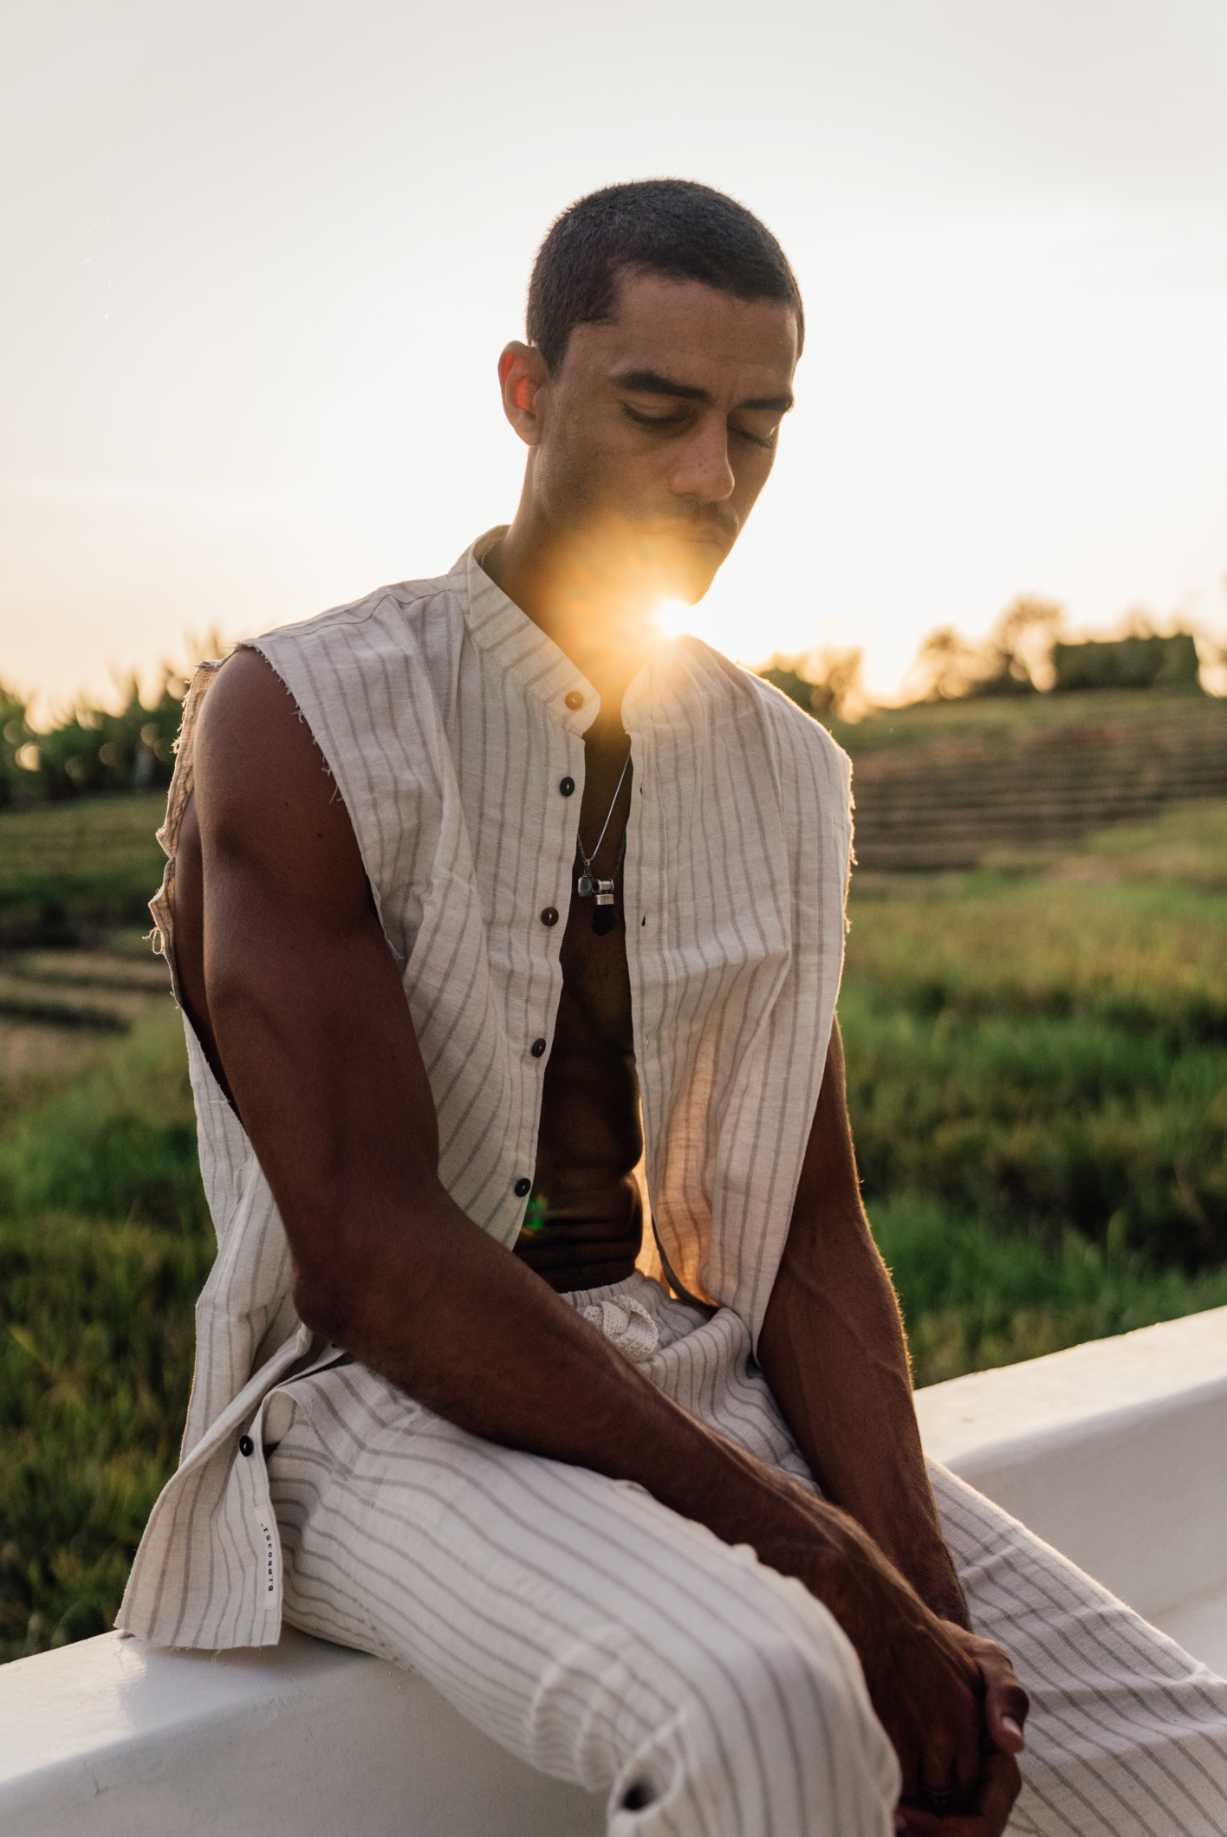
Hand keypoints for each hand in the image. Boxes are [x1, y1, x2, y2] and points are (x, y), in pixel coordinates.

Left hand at [891, 1624, 1027, 1836]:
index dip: (947, 1832)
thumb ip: (1006, 1695)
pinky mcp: (919, 1787)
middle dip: (920, 1836)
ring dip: (903, 1832)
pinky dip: (891, 1820)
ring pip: (929, 1834)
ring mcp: (949, 1793)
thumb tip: (1012, 1743)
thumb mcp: (986, 1661)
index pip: (981, 1827)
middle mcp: (976, 1793)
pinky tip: (865, 1806)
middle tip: (882, 1821)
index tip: (902, 1815)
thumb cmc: (957, 1650)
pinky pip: (910, 1820)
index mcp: (999, 1775)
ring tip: (870, 1815)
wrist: (912, 1639)